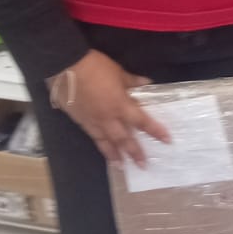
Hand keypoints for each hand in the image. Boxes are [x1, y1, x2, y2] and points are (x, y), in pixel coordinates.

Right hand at [55, 49, 170, 167]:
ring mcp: (92, 121)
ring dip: (115, 155)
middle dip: (134, 153)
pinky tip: (102, 149)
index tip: (167, 141)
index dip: (155, 131)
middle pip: (123, 139)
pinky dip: (99, 145)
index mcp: (120, 105)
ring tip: (121, 167)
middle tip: (143, 165)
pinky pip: (92, 137)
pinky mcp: (79, 121)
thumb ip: (132, 82)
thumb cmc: (95, 67)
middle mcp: (108, 118)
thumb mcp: (118, 72)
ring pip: (106, 142)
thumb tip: (146, 84)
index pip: (142, 122)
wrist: (65, 67)